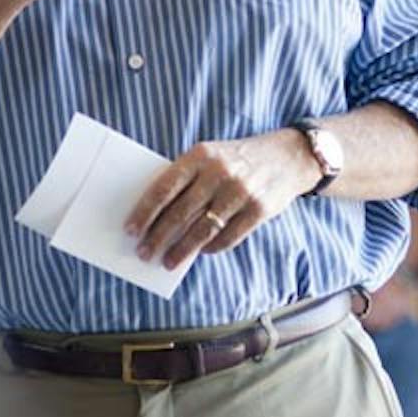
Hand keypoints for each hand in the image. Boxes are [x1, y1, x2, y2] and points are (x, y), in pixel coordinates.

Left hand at [124, 129, 319, 269]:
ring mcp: (241, 192)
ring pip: (203, 229)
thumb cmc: (236, 159)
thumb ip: (186, 179)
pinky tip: (200, 252)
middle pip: (181, 212)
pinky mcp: (259, 210)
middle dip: (158, 235)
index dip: (145, 211)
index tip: (131, 229)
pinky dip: (211, 248)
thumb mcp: (210, 156)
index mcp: (201, 155)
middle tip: (143, 252)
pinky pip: (228, 237)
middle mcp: (220, 172)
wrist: (287, 156)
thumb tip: (156, 216)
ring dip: (182, 249)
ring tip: (167, 261)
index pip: (165, 187)